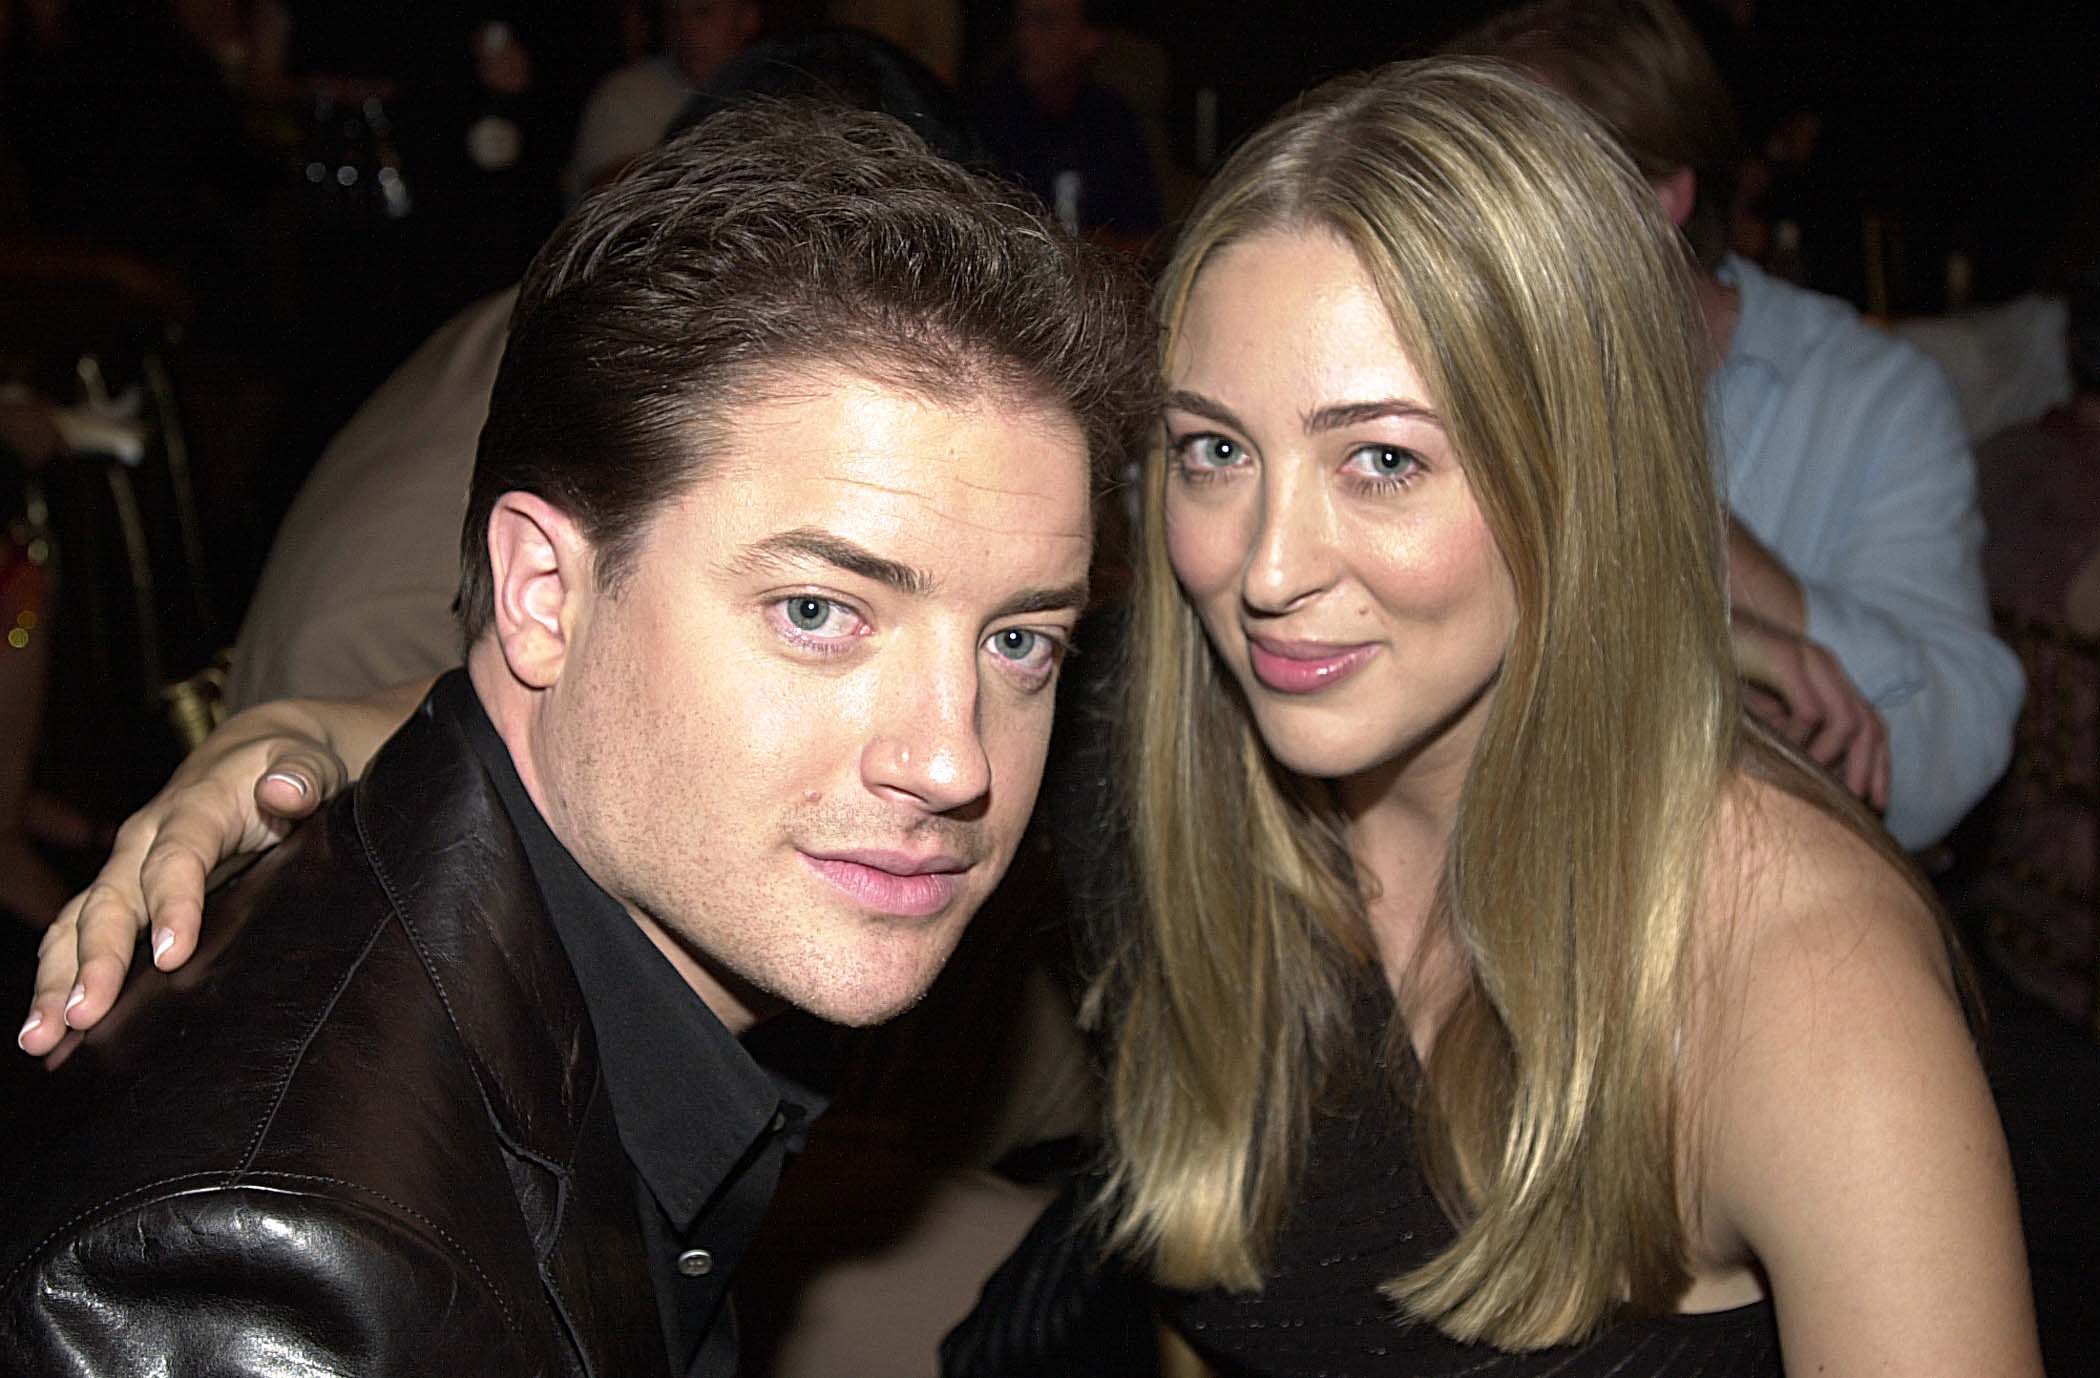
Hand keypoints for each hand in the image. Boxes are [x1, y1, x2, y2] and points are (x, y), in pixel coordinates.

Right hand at [16, 705, 348, 1054]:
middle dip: (96, 958)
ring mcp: (127, 868)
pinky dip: (58, 980)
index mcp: (194, 809)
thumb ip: (301, 775)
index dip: (172, 904)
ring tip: (42, 1038)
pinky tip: (49, 1032)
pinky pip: (76, 936)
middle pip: (112, 899)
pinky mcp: (122, 893)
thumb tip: (287, 789)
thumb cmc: (287, 765)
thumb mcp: (305, 761)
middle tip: (84, 1015)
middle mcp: (145, 840)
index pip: (178, 857)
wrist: (254, 754)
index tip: (171, 955)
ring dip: (57, 980)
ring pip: (77, 923)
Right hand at [1732, 608, 1889, 812]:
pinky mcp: (1785, 658)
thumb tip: (1807, 775)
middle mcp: (1824, 666)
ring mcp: (1808, 659)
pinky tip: (1777, 752)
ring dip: (1832, 761)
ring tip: (1812, 785)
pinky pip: (1811, 713)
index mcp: (1823, 678)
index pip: (1870, 725)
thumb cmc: (1714, 670)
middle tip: (1857, 806)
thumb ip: (1783, 733)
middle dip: (1869, 771)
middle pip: (1870, 725)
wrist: (1685, 625)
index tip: (1874, 804)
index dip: (1876, 766)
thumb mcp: (1756, 709)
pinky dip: (1799, 740)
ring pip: (1849, 723)